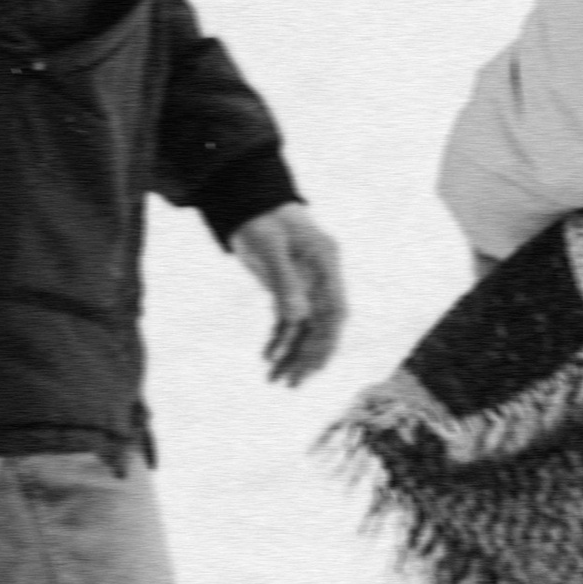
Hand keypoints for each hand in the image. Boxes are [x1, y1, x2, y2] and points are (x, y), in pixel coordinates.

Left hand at [228, 204, 348, 385]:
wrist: (247, 199)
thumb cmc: (261, 217)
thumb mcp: (270, 247)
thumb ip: (285, 283)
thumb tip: (297, 321)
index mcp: (325, 262)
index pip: (335, 308)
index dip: (329, 338)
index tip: (317, 365)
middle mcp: (320, 276)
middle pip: (324, 323)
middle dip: (311, 355)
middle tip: (294, 383)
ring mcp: (305, 283)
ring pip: (306, 326)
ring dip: (293, 353)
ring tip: (278, 381)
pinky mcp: (288, 287)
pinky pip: (288, 319)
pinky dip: (280, 339)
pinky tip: (268, 358)